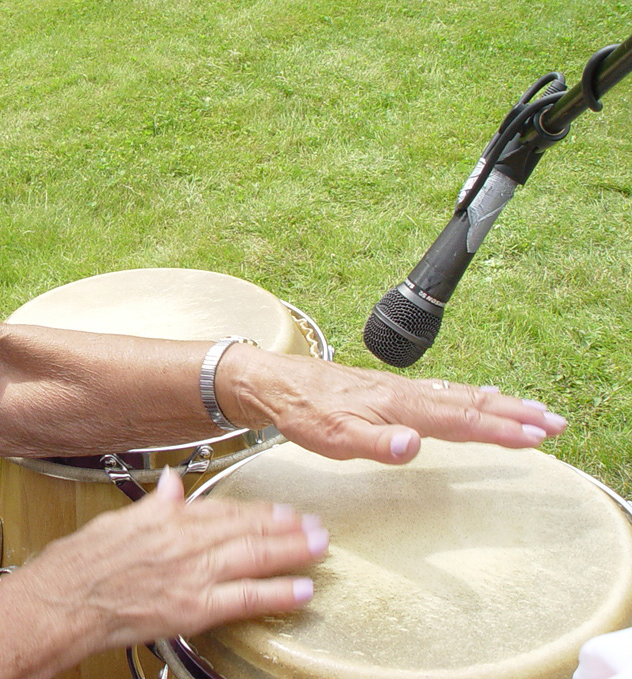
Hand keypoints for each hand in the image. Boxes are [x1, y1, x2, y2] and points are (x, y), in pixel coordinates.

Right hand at [19, 469, 325, 653]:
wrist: (66, 597)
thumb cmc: (84, 563)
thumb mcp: (120, 520)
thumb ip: (155, 504)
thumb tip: (174, 484)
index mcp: (167, 518)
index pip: (224, 510)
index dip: (258, 510)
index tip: (281, 509)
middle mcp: (185, 542)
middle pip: (246, 530)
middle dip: (286, 527)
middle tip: (316, 525)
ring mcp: (192, 574)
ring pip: (253, 557)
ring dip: (291, 551)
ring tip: (319, 547)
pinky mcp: (193, 607)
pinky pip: (245, 598)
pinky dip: (276, 593)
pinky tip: (301, 589)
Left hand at [219, 346, 566, 463]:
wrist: (273, 383)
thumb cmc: (302, 412)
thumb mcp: (333, 437)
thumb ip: (376, 443)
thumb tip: (414, 446)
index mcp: (400, 406)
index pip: (462, 419)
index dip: (502, 429)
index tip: (539, 436)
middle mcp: (405, 393)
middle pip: (470, 403)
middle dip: (515, 414)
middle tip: (556, 423)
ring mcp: (398, 389)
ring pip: (459, 396)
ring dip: (498, 404)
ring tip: (532, 411)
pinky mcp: (387, 391)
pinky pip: (441, 393)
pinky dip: (469, 397)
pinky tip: (476, 397)